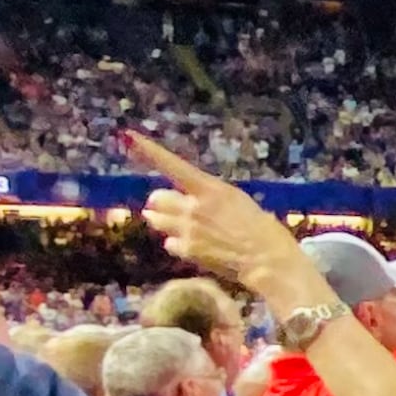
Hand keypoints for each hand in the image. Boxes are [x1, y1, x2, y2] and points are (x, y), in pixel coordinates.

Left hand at [124, 129, 321, 314]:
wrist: (267, 259)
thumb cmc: (260, 226)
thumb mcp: (235, 200)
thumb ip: (207, 196)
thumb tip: (184, 200)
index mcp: (208, 188)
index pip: (171, 165)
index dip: (148, 150)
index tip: (128, 136)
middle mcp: (192, 207)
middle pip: (158, 198)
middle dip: (162, 203)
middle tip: (176, 208)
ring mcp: (187, 230)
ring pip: (157, 220)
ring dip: (164, 221)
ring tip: (185, 227)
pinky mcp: (187, 251)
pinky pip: (169, 243)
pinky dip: (177, 243)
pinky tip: (196, 246)